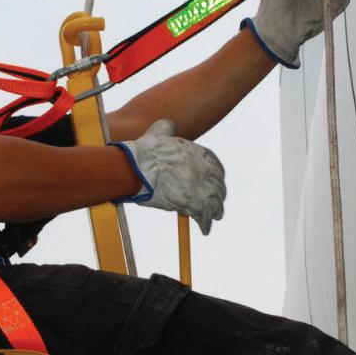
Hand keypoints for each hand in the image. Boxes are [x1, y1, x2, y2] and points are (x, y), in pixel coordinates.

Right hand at [111, 119, 226, 233]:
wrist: (137, 168)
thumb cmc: (145, 152)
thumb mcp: (158, 132)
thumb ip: (167, 128)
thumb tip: (169, 125)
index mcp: (197, 153)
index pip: (214, 163)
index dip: (216, 174)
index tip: (215, 179)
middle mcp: (203, 169)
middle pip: (217, 183)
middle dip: (218, 192)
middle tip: (217, 200)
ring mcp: (200, 187)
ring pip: (215, 201)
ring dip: (216, 209)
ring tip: (215, 216)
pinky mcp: (193, 203)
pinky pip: (204, 216)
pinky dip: (205, 224)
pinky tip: (205, 229)